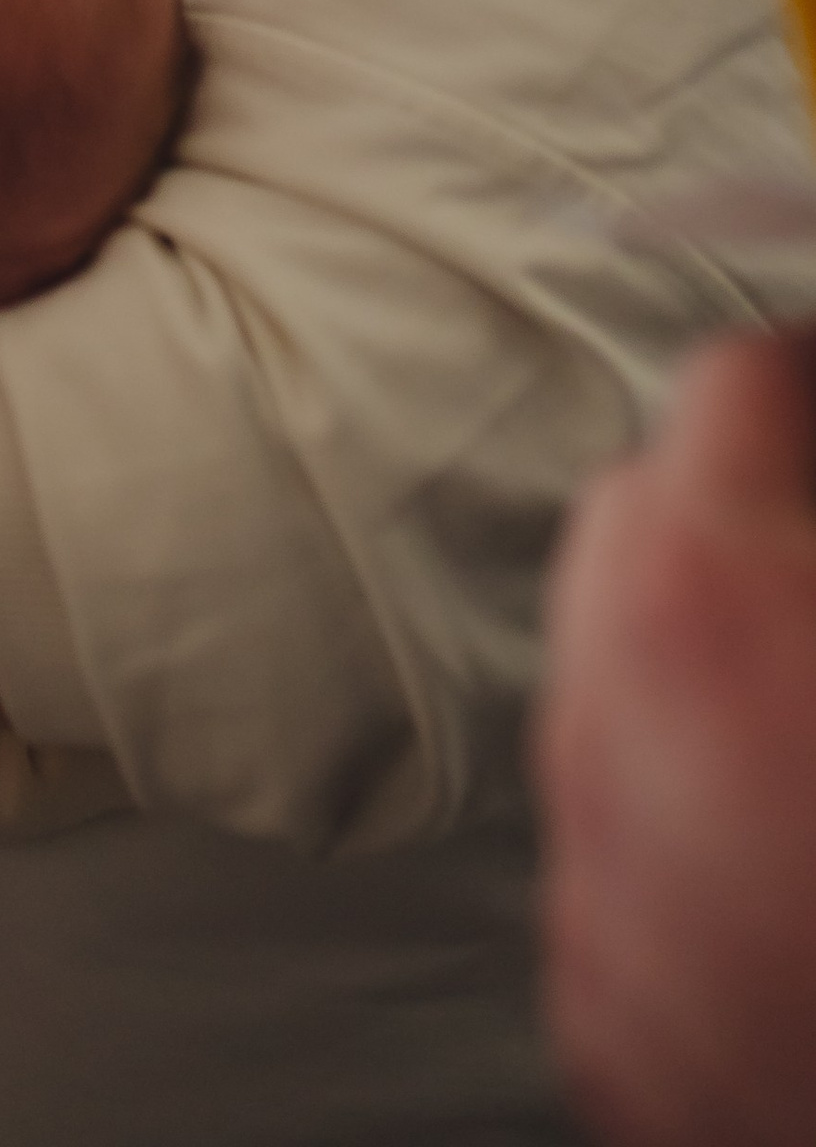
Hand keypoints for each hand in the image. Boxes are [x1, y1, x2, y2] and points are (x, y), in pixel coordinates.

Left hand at [539, 325, 815, 1143]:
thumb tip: (808, 462)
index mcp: (712, 594)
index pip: (730, 386)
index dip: (801, 374)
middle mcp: (611, 714)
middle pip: (637, 521)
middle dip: (731, 508)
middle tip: (814, 540)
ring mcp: (593, 871)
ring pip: (609, 686)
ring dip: (694, 671)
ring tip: (809, 718)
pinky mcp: (601, 1011)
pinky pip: (619, 859)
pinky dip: (686, 839)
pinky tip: (786, 874)